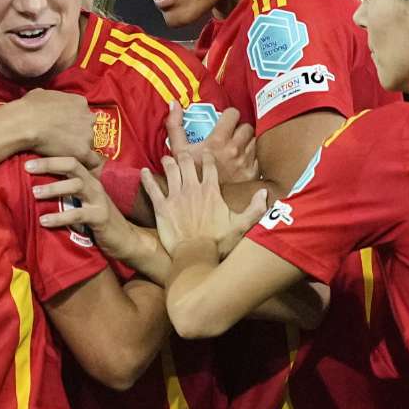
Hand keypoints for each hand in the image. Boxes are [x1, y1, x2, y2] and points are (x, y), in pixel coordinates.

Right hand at [13, 90, 102, 168]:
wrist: (26, 123)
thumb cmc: (30, 107)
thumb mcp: (41, 93)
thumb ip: (52, 98)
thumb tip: (46, 100)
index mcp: (80, 102)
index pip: (83, 113)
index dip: (75, 120)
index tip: (67, 126)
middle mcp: (87, 117)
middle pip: (88, 127)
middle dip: (79, 132)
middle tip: (66, 139)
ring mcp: (87, 134)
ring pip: (89, 143)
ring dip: (80, 147)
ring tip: (67, 153)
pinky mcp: (82, 150)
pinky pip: (92, 160)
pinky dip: (88, 163)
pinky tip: (82, 166)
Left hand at [26, 156, 143, 262]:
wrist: (126, 239)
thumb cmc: (99, 219)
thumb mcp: (83, 202)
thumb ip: (68, 192)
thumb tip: (38, 184)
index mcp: (89, 179)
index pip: (70, 160)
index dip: (50, 156)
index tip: (29, 156)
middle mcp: (94, 185)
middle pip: (73, 165)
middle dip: (49, 164)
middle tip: (27, 166)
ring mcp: (99, 200)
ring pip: (76, 186)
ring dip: (54, 188)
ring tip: (34, 192)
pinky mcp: (100, 217)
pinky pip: (77, 215)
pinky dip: (59, 217)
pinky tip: (44, 221)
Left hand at [141, 151, 266, 256]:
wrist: (195, 255)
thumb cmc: (218, 242)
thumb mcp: (242, 225)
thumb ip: (255, 207)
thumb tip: (266, 191)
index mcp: (211, 190)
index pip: (209, 166)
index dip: (207, 157)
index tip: (206, 152)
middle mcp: (192, 189)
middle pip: (187, 163)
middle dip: (185, 155)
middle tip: (183, 152)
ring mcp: (175, 196)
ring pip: (170, 171)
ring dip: (168, 162)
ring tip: (166, 158)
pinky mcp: (162, 207)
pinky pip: (152, 188)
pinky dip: (146, 179)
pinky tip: (142, 171)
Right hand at [166, 103, 257, 183]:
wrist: (200, 204)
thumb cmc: (188, 176)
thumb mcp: (178, 150)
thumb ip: (175, 124)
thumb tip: (174, 103)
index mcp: (218, 140)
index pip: (234, 114)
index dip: (229, 116)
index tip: (225, 121)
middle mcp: (235, 149)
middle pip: (246, 126)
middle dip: (239, 129)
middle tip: (231, 136)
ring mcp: (245, 162)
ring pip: (254, 141)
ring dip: (247, 143)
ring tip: (237, 148)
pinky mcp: (253, 174)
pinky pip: (259, 157)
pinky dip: (253, 158)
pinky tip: (243, 161)